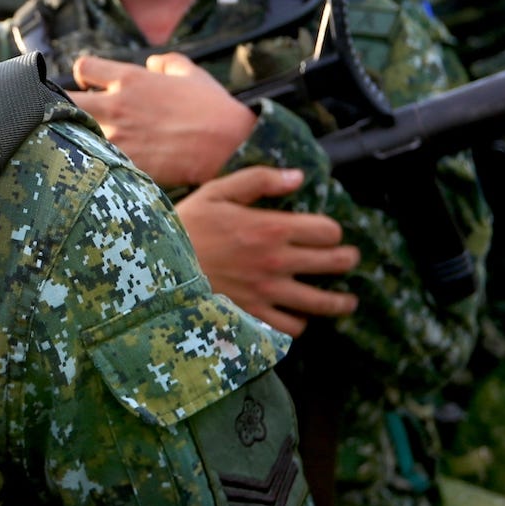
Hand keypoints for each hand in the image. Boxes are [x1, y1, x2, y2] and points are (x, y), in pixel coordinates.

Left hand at [69, 52, 256, 187]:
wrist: (229, 146)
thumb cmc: (214, 107)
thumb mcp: (192, 72)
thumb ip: (167, 62)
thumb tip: (152, 62)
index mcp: (129, 78)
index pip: (83, 68)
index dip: (84, 76)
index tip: (92, 86)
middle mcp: (116, 105)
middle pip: (64, 101)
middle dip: (63, 106)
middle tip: (74, 115)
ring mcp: (116, 136)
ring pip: (72, 133)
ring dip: (75, 136)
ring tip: (82, 143)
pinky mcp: (123, 163)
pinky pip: (92, 160)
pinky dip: (91, 162)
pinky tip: (98, 166)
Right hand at [174, 167, 359, 335]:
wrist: (155, 268)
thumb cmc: (186, 226)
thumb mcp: (218, 192)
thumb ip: (261, 180)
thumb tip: (299, 177)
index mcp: (271, 228)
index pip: (327, 231)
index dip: (333, 231)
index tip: (328, 233)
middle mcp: (276, 263)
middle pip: (334, 264)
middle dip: (347, 260)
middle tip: (348, 260)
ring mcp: (267, 293)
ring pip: (321, 303)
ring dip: (339, 302)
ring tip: (346, 301)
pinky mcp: (253, 316)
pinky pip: (290, 328)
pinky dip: (298, 323)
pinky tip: (298, 317)